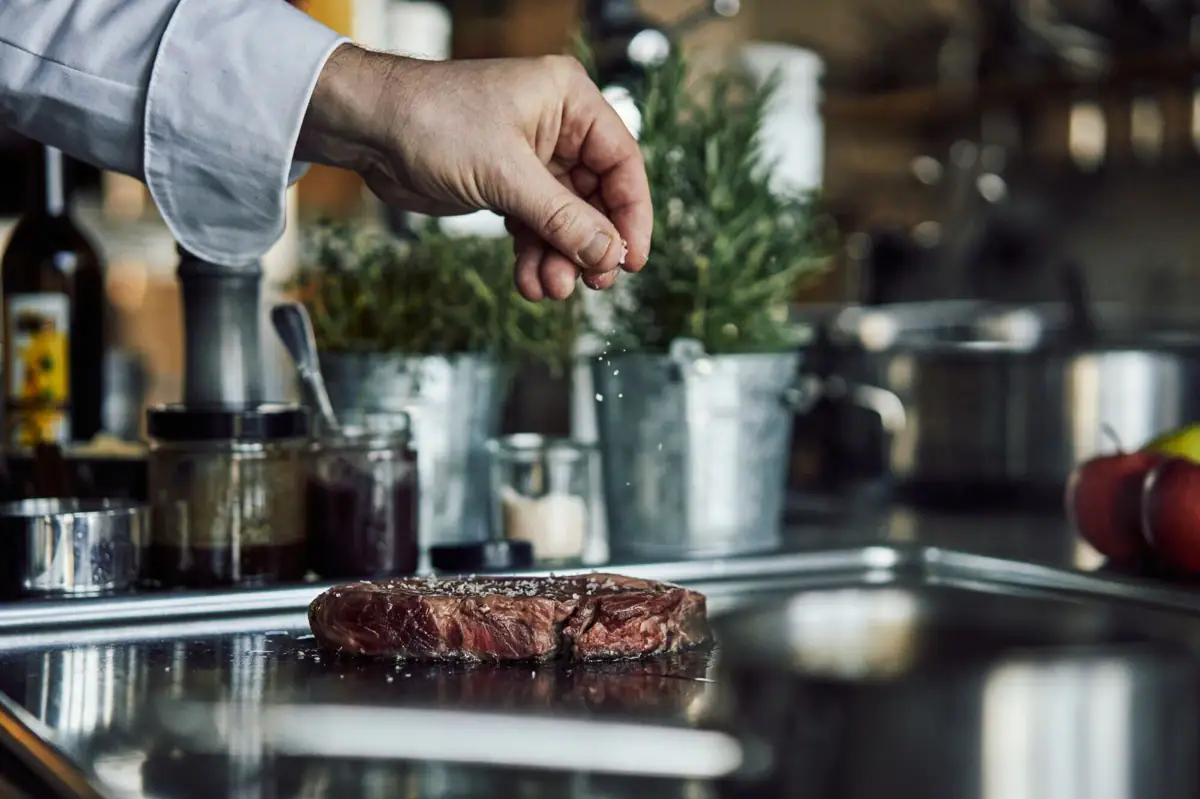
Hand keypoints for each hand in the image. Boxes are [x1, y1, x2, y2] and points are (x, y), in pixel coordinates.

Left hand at [296, 44, 652, 300]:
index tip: (631, 259)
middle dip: (590, 244)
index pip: (622, 162)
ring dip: (560, 259)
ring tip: (552, 289)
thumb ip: (562, 218)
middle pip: (597, 198)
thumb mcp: (506, 174)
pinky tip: (530, 282)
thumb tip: (608, 253)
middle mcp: (556, 128)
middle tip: (593, 282)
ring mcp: (531, 159)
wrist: (369, 128)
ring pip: (564, 220)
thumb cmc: (433, 120)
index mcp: (568, 101)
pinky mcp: (505, 185)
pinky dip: (534, 256)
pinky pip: (534, 227)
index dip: (631, 215)